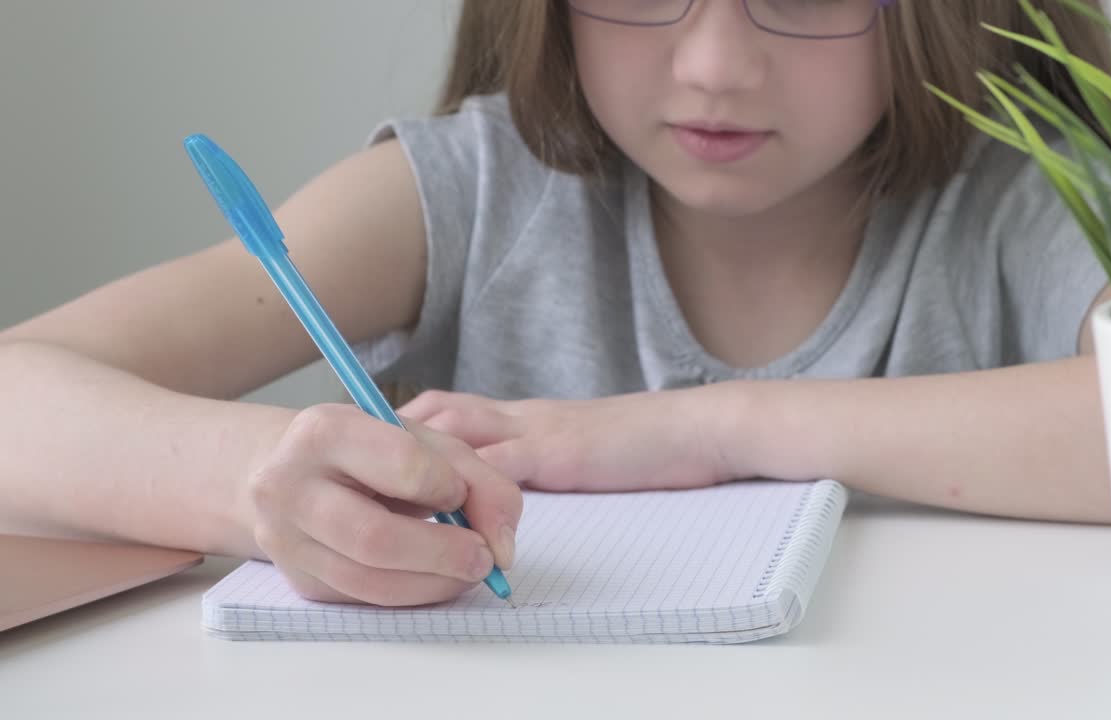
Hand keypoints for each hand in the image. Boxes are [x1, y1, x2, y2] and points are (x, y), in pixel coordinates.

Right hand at [246, 404, 521, 605]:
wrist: (293, 470)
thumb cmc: (371, 449)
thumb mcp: (424, 441)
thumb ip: (478, 479)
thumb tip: (504, 546)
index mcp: (325, 432)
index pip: (403, 466)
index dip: (448, 486)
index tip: (461, 495)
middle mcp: (290, 485)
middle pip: (376, 537)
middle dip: (444, 554)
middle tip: (485, 557)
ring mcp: (286, 539)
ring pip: (370, 580)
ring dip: (434, 583)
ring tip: (468, 569)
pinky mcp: (300, 579)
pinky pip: (366, 599)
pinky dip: (413, 593)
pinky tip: (435, 577)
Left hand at [397, 387, 734, 492]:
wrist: (698, 427)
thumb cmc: (650, 444)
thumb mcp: (583, 448)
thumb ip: (545, 460)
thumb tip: (506, 488)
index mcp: (528, 415)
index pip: (453, 408)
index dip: (408, 424)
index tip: (374, 445)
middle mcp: (522, 415)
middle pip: (437, 411)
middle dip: (392, 433)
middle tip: (358, 461)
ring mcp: (537, 429)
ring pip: (454, 430)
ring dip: (415, 454)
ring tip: (384, 483)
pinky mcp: (556, 451)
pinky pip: (495, 465)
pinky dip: (461, 485)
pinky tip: (438, 506)